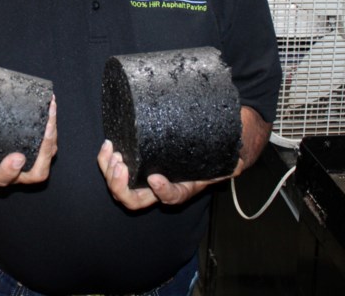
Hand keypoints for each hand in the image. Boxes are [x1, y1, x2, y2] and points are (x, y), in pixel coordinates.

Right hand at [0, 97, 57, 186]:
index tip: (17, 157)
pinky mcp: (35, 148)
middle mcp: (14, 171)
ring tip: (50, 110)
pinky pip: (48, 141)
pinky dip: (51, 124)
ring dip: (52, 134)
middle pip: (37, 173)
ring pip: (47, 155)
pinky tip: (50, 105)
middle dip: (45, 152)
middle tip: (47, 129)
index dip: (11, 170)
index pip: (2, 178)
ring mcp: (28, 161)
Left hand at [97, 140, 239, 209]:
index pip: (171, 197)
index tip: (156, 178)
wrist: (201, 145)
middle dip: (121, 186)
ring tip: (112, 152)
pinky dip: (107, 160)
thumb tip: (237, 163)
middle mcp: (159, 187)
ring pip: (119, 187)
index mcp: (181, 188)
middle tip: (120, 164)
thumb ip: (231, 164)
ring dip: (110, 172)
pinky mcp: (132, 164)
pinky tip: (108, 146)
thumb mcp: (225, 159)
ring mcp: (142, 178)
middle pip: (134, 200)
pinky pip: (114, 170)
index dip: (162, 191)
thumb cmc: (212, 153)